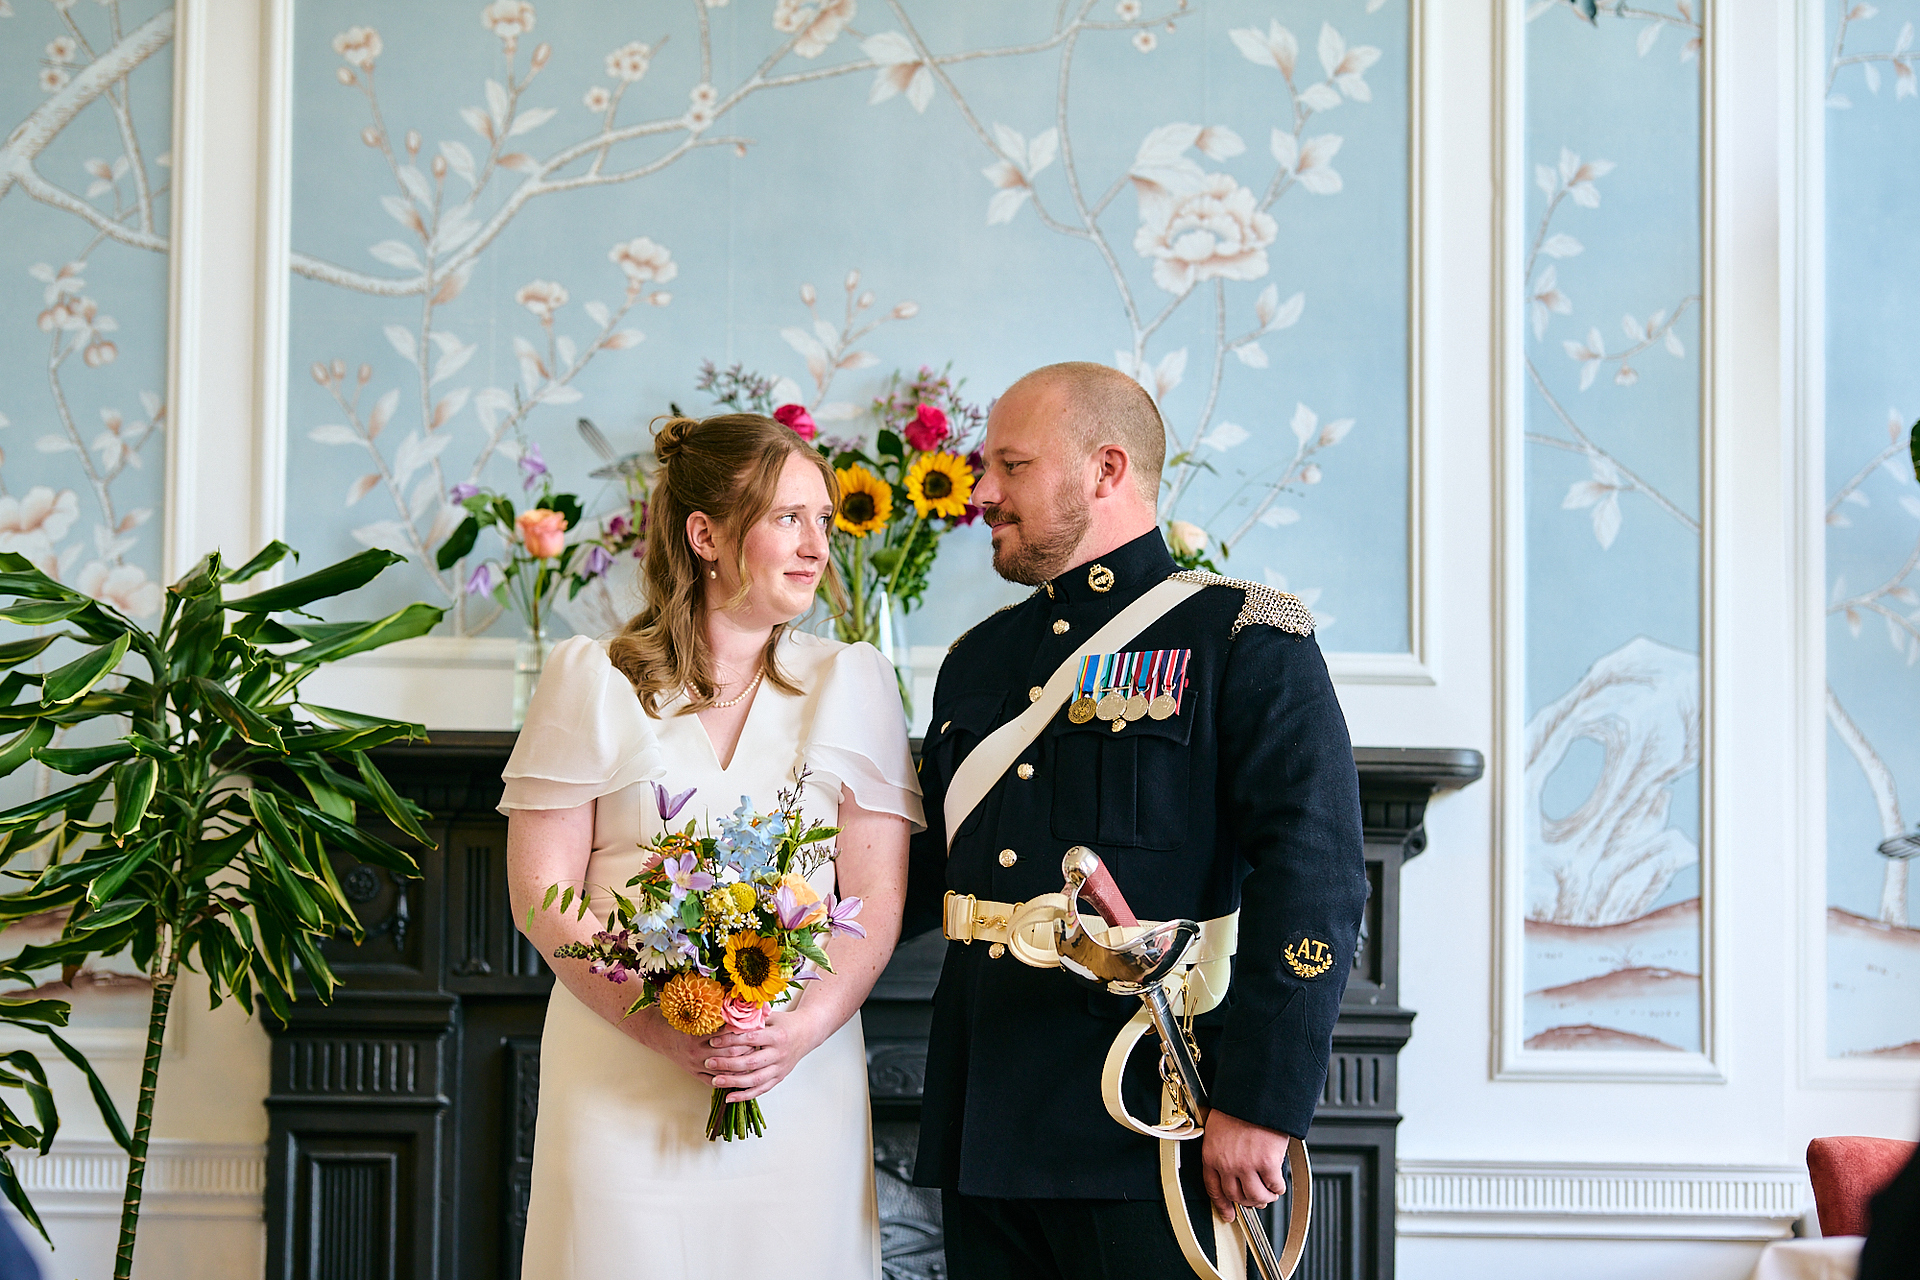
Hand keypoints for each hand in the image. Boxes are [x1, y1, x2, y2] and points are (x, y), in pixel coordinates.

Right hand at [624, 1008, 748, 1085]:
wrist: (657, 1033)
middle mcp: (697, 1051)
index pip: (728, 1034)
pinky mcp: (694, 1073)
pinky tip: (740, 1076)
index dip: (744, 1032)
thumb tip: (740, 999)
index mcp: (698, 1033)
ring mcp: (695, 1064)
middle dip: (747, 1049)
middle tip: (762, 1044)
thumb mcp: (696, 1011)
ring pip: (724, 1070)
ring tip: (756, 1060)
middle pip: (729, 1052)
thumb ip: (716, 1009)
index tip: (758, 1028)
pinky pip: (713, 1081)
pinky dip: (728, 1079)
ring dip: (740, 1066)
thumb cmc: (680, 1019)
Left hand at [703, 1009, 825, 1101]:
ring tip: (715, 1081)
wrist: (808, 1033)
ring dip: (733, 1082)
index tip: (712, 1041)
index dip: (730, 1040)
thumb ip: (751, 1019)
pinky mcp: (779, 1077)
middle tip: (708, 1062)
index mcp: (777, 1036)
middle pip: (751, 1062)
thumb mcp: (770, 1016)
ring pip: (755, 1079)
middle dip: (727, 1063)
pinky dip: (745, 1095)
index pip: (750, 1039)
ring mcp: (780, 1068)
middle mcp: (779, 1054)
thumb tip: (725, 1018)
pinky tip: (729, 1097)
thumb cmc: (785, 1023)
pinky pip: (761, 1090)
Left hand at [1201, 1109, 1291, 1222]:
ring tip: (1270, 1194)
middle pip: (1236, 1195)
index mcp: (1212, 1155)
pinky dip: (1279, 1188)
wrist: (1254, 1095)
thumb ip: (1221, 1148)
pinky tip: (1280, 1184)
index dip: (1222, 1205)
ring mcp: (1247, 1165)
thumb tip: (1228, 1162)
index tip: (1228, 1214)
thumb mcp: (1217, 1126)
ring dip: (1265, 1198)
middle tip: (1256, 1201)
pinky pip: (1274, 1185)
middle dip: (1247, 1202)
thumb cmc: (1237, 1105)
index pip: (1214, 1188)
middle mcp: (1227, 1164)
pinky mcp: (1267, 1163)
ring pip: (1256, 1196)